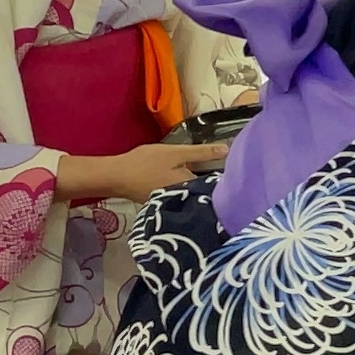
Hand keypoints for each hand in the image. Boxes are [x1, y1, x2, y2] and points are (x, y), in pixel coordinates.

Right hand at [58, 139, 226, 205]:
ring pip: (194, 195)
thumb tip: (227, 150)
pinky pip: (183, 197)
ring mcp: (175, 203)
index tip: (238, 172)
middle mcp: (185, 200)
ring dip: (202, 188)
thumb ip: (201, 153)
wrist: (116, 177)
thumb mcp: (174, 153)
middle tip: (227, 172)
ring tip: (212, 176)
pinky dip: (188, 190)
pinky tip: (189, 182)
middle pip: (206, 194)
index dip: (226, 180)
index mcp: (191, 188)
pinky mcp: (166, 203)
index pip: (216, 187)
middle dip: (216, 186)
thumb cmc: (145, 164)